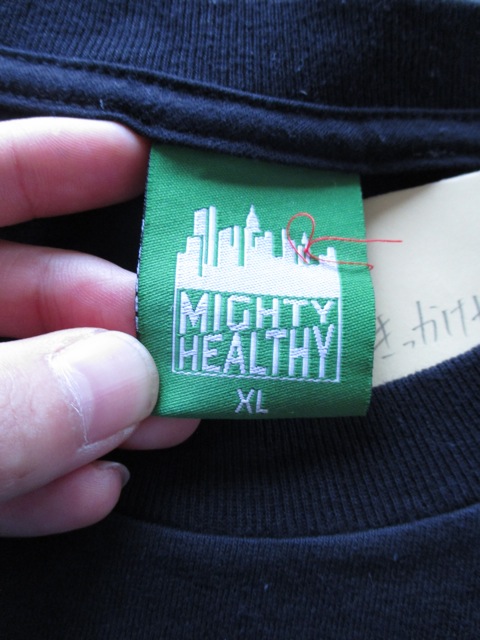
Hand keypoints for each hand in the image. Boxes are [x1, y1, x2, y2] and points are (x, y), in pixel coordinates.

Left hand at [0, 117, 198, 536]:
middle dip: (108, 312)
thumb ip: (10, 404)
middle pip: (15, 289)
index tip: (145, 162)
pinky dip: (44, 475)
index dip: (60, 160)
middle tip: (182, 334)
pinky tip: (94, 489)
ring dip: (97, 404)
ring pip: (17, 380)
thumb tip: (126, 379)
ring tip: (168, 421)